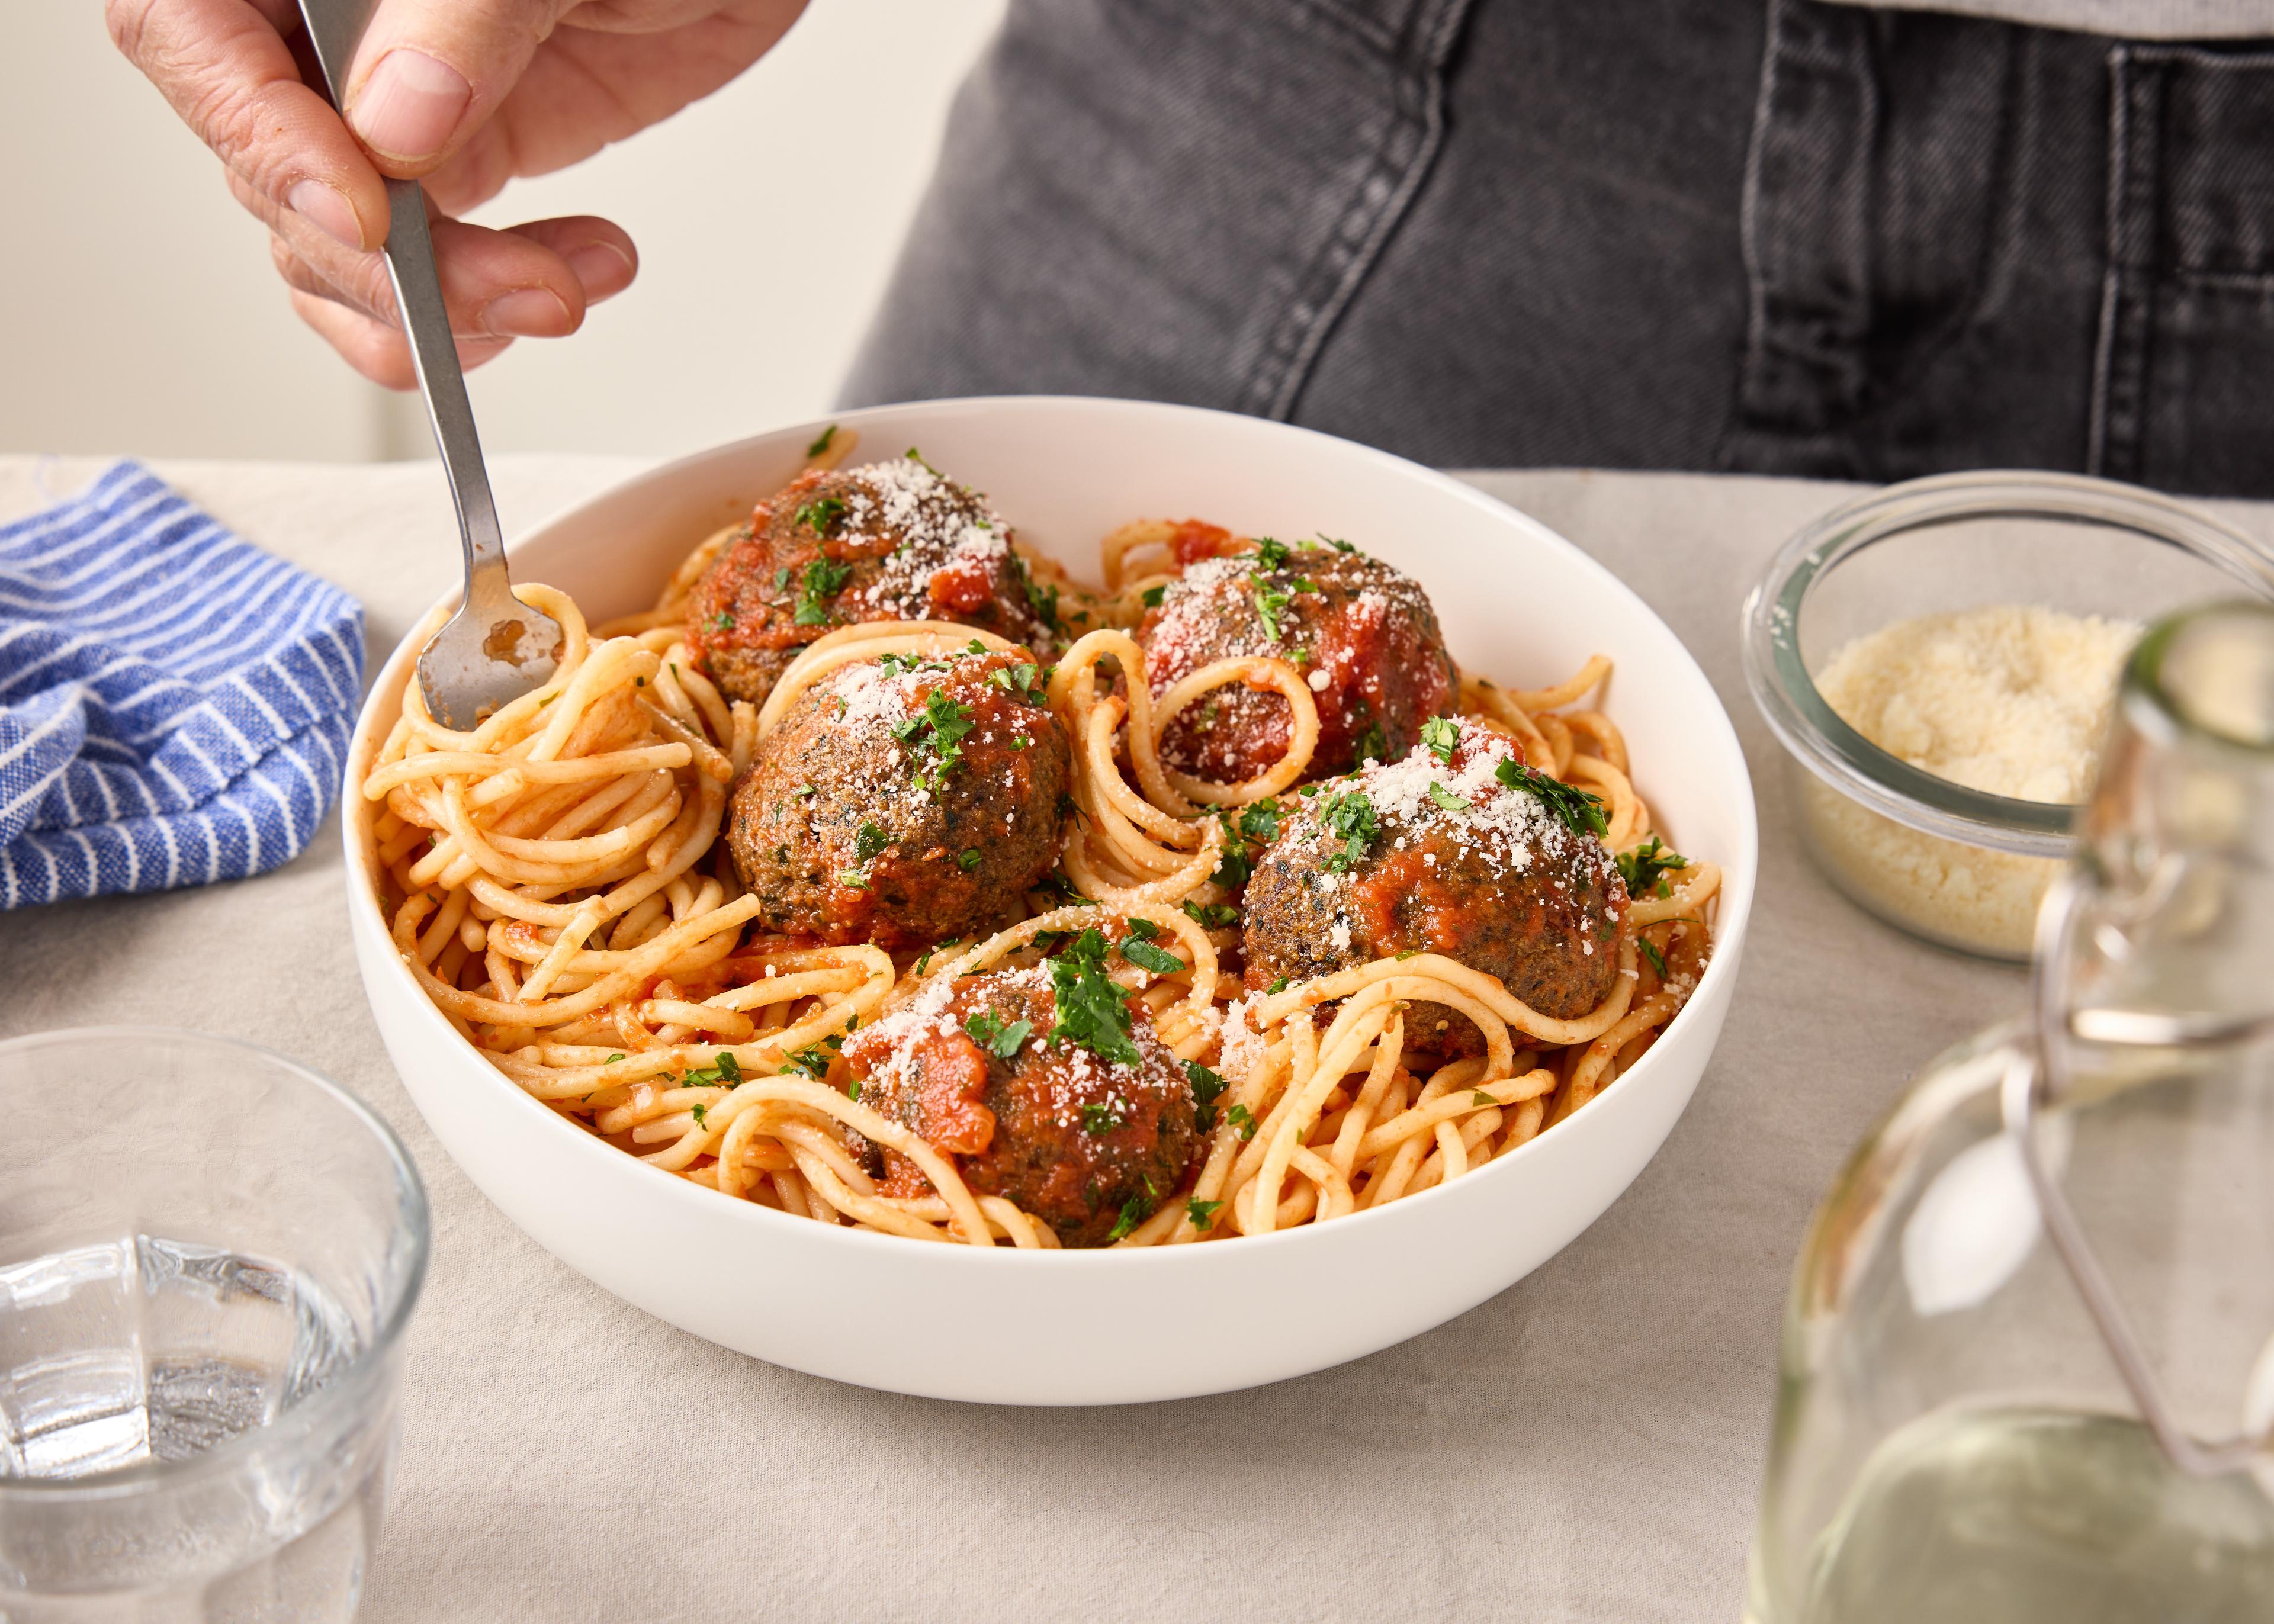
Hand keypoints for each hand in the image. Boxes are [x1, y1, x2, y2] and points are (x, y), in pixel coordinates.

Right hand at [108, 0, 808, 384]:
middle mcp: (322, 27)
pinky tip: (577, 277)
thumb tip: (392, 121)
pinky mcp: (465, 155)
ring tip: (560, 292)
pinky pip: (423, 266)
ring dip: (443, 306)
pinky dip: (491, 308)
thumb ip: (466, 14)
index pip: (188, 35)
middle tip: (508, 290)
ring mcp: (386, 98)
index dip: (256, 137)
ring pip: (334, 244)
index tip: (365, 218)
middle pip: (263, 169)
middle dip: (383, 262)